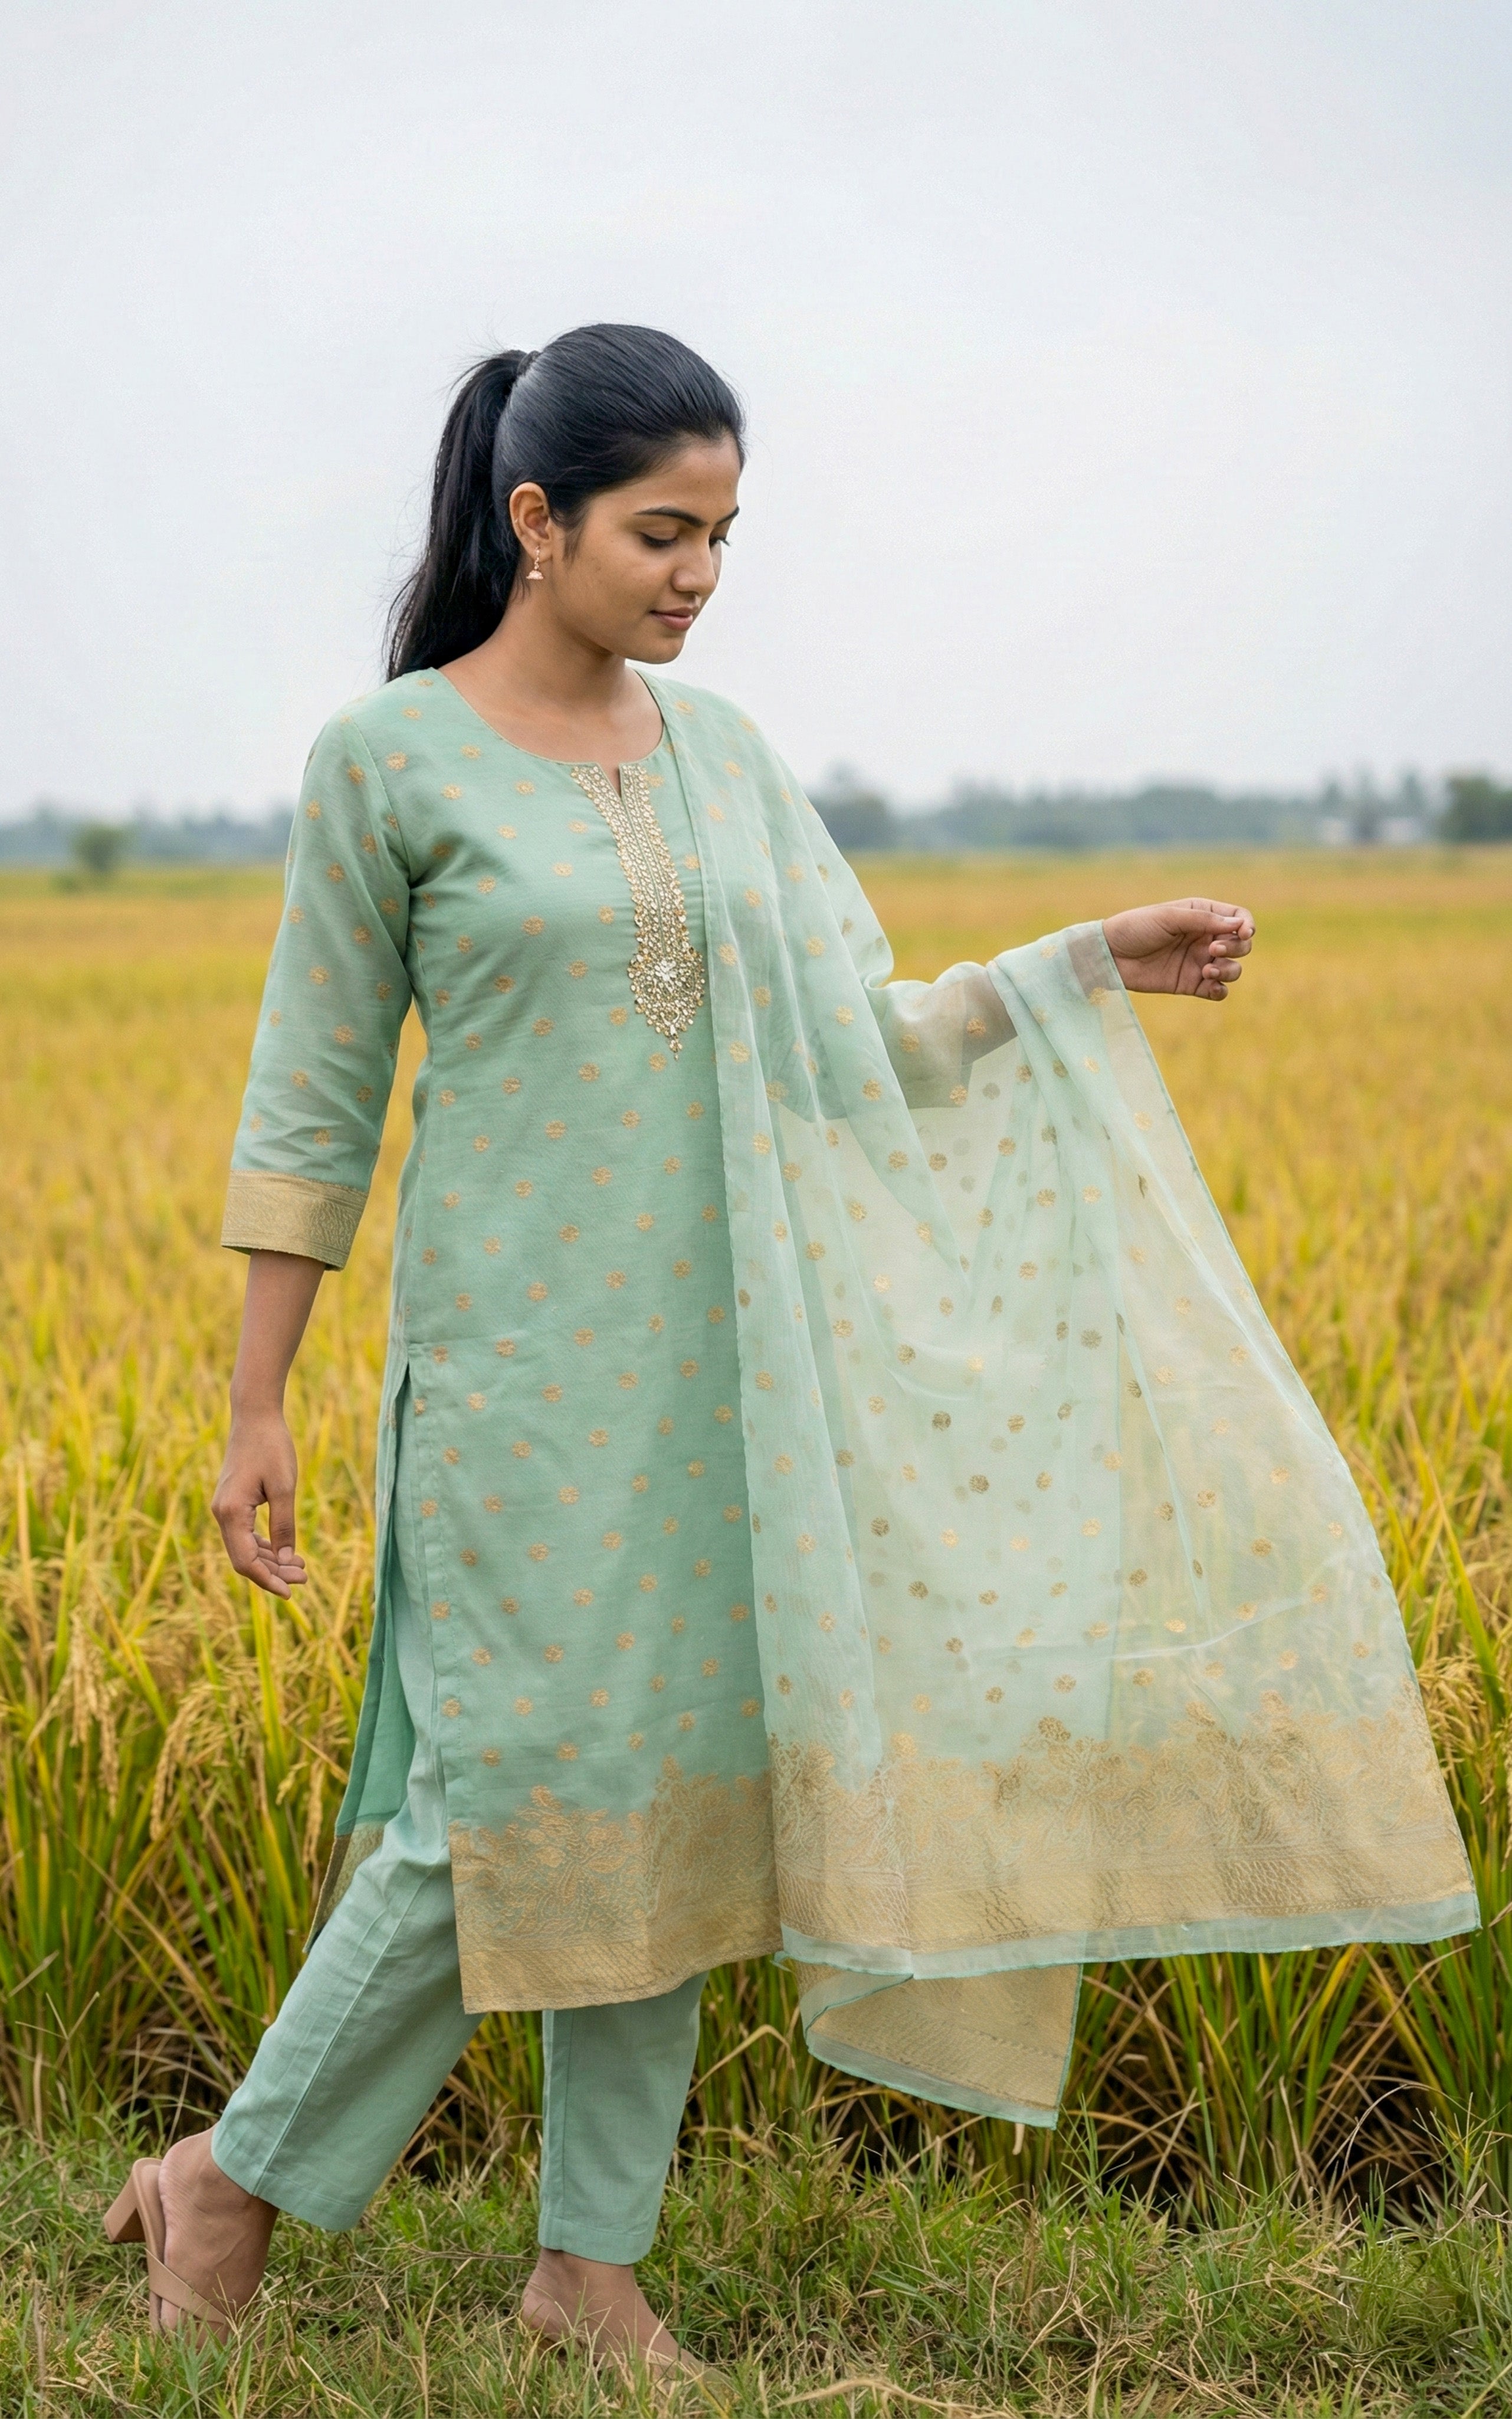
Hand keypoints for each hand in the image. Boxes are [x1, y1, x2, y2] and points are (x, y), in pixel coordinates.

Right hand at [211, 1409, 308, 1597]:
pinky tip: (284, 1552)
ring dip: (271, 1560)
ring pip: (245, 1548)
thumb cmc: (272, 1447)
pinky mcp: (232, 1503)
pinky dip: (264, 1546)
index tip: (290, 1592)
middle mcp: (221, 1513)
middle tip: (305, 1577)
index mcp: (231, 1512)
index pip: (246, 1561)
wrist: (255, 1417)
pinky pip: (244, 1535)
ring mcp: (224, 1508)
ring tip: (300, 1567)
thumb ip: (284, 1526)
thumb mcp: (284, 1487)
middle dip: (274, 1572)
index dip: (268, 1580)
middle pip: (244, 1558)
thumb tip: (287, 1560)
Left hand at [1102, 898, 1254, 1000]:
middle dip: (1236, 948)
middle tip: (1214, 949)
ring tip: (1208, 970)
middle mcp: (1204, 938)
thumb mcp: (1169, 918)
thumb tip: (1239, 923)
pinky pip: (1217, 991)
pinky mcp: (1190, 984)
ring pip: (1233, 968)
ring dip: (1229, 970)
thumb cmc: (1135, 928)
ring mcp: (1198, 962)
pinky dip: (1220, 990)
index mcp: (1202, 915)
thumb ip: (1204, 920)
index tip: (1244, 933)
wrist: (1109, 956)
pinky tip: (1210, 986)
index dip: (1247, 925)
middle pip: (1241, 945)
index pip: (1238, 917)